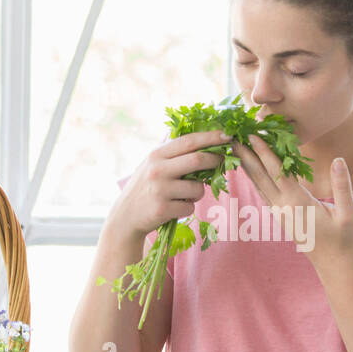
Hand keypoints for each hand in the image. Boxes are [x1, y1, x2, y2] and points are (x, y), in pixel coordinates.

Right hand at [108, 130, 230, 242]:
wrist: (126, 216)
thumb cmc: (145, 187)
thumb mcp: (152, 164)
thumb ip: (172, 153)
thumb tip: (202, 140)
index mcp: (156, 155)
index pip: (188, 141)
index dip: (210, 137)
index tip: (226, 135)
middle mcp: (157, 169)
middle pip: (197, 160)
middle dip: (215, 160)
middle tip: (222, 161)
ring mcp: (160, 189)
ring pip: (197, 188)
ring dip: (199, 192)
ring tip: (185, 195)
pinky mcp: (163, 209)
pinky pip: (190, 207)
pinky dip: (188, 207)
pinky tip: (175, 208)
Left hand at [231, 132, 352, 271]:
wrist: (335, 264)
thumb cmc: (344, 239)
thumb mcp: (348, 213)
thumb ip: (343, 185)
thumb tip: (339, 160)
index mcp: (298, 204)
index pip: (277, 173)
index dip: (264, 153)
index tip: (252, 136)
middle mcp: (284, 208)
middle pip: (261, 178)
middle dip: (247, 156)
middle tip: (232, 138)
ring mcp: (280, 213)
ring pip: (260, 186)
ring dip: (248, 167)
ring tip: (236, 150)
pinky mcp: (281, 217)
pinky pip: (265, 194)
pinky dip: (256, 179)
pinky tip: (251, 171)